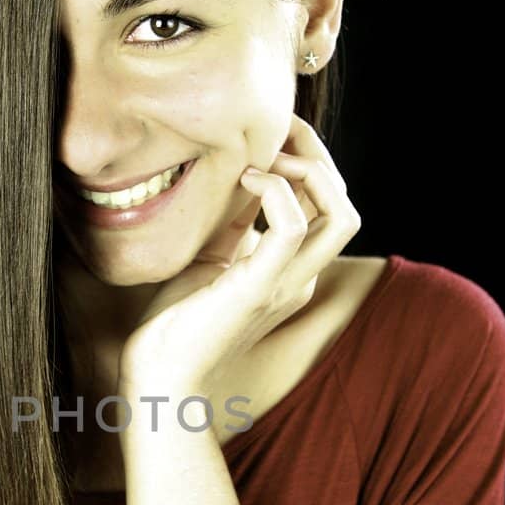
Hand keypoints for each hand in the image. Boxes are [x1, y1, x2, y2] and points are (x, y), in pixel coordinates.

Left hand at [117, 114, 361, 395]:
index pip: (330, 207)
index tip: (275, 134)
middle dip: (318, 156)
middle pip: (345, 204)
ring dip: (310, 170)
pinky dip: (277, 191)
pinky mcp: (259, 288)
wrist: (158, 374)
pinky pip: (293, 227)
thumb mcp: (213, 254)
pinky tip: (246, 179)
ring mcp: (286, 285)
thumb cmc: (177, 320)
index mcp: (293, 273)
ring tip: (265, 157)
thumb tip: (243, 169)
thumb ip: (236, 220)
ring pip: (342, 214)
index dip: (312, 162)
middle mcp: (301, 279)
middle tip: (276, 130)